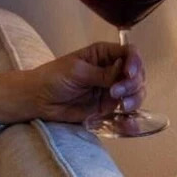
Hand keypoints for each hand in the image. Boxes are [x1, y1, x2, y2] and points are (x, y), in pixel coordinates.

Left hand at [31, 42, 145, 123]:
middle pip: (137, 74)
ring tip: (123, 107)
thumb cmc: (53, 78)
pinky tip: (130, 124)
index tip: (129, 73)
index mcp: (104, 55)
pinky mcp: (108, 108)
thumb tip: (123, 73)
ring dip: (134, 99)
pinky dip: (131, 119)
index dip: (135, 62)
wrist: (38, 100)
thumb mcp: (77, 71)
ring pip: (136, 93)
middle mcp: (112, 71)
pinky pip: (126, 113)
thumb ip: (102, 73)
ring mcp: (112, 90)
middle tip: (117, 93)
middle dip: (133, 84)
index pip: (129, 53)